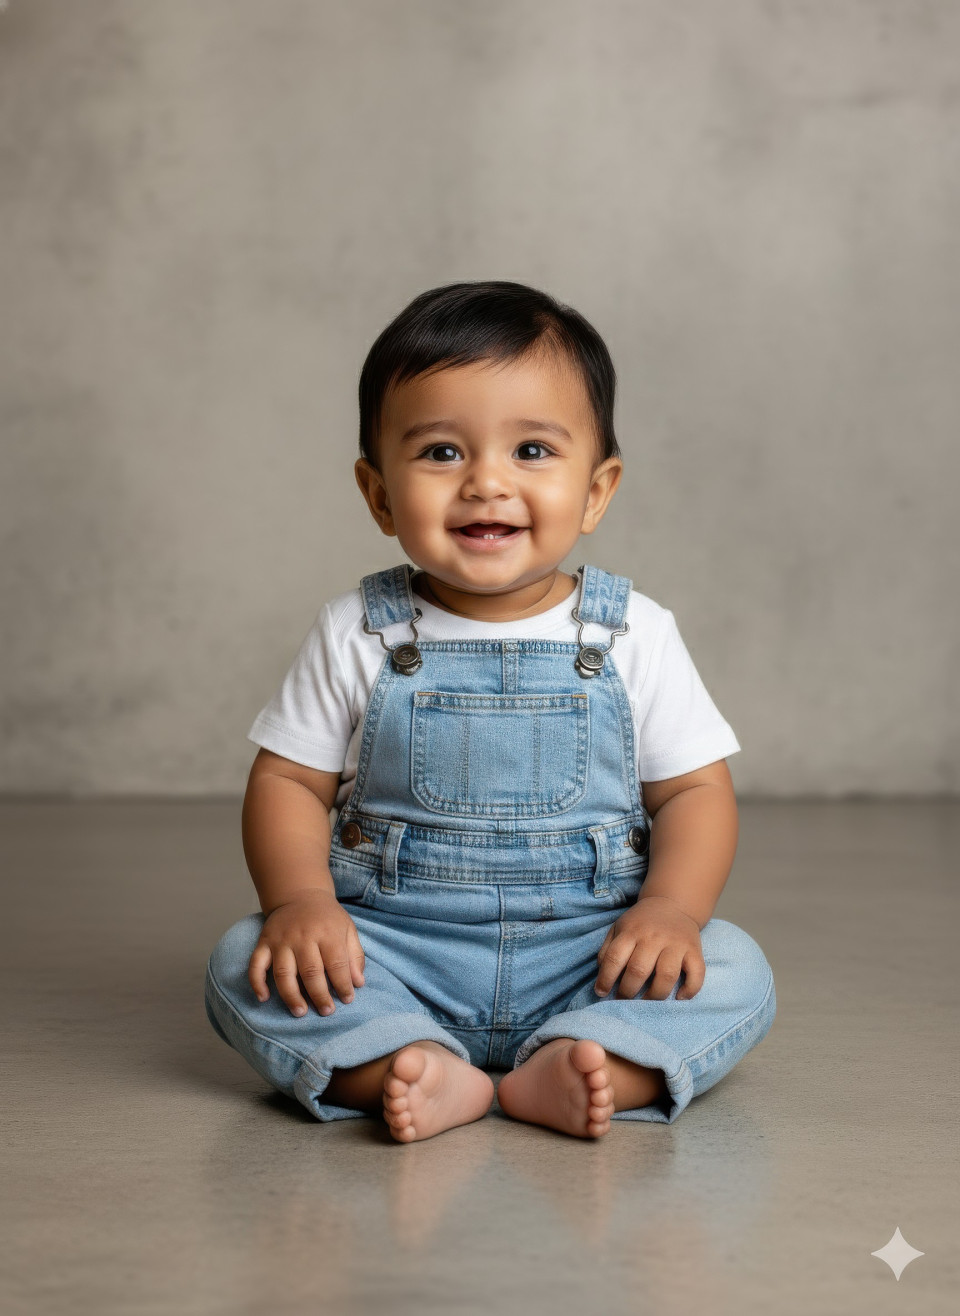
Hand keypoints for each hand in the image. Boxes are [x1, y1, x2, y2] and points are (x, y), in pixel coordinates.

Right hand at [248, 890, 365, 1017]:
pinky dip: (257, 983)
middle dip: (319, 995)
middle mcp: (303, 936)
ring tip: (300, 1012)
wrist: (300, 894)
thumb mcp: (348, 929)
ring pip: (284, 973)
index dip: (343, 984)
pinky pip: (256, 964)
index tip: (347, 1000)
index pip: (336, 963)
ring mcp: (281, 940)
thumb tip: (358, 983)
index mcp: (327, 932)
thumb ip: (355, 956)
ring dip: (291, 996)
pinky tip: (264, 998)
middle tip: (326, 1012)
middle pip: (311, 972)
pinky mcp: (264, 942)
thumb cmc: (327, 917)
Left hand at [595, 895, 704, 1000]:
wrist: (672, 904)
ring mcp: (676, 944)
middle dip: (628, 991)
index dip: (606, 979)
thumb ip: (607, 950)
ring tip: (645, 1003)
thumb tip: (602, 979)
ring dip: (654, 996)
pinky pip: (697, 973)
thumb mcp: (619, 928)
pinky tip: (679, 997)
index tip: (601, 993)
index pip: (615, 958)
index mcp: (632, 931)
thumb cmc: (640, 923)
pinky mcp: (695, 950)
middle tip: (623, 1000)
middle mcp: (654, 937)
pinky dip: (689, 989)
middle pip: (639, 970)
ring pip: (667, 975)